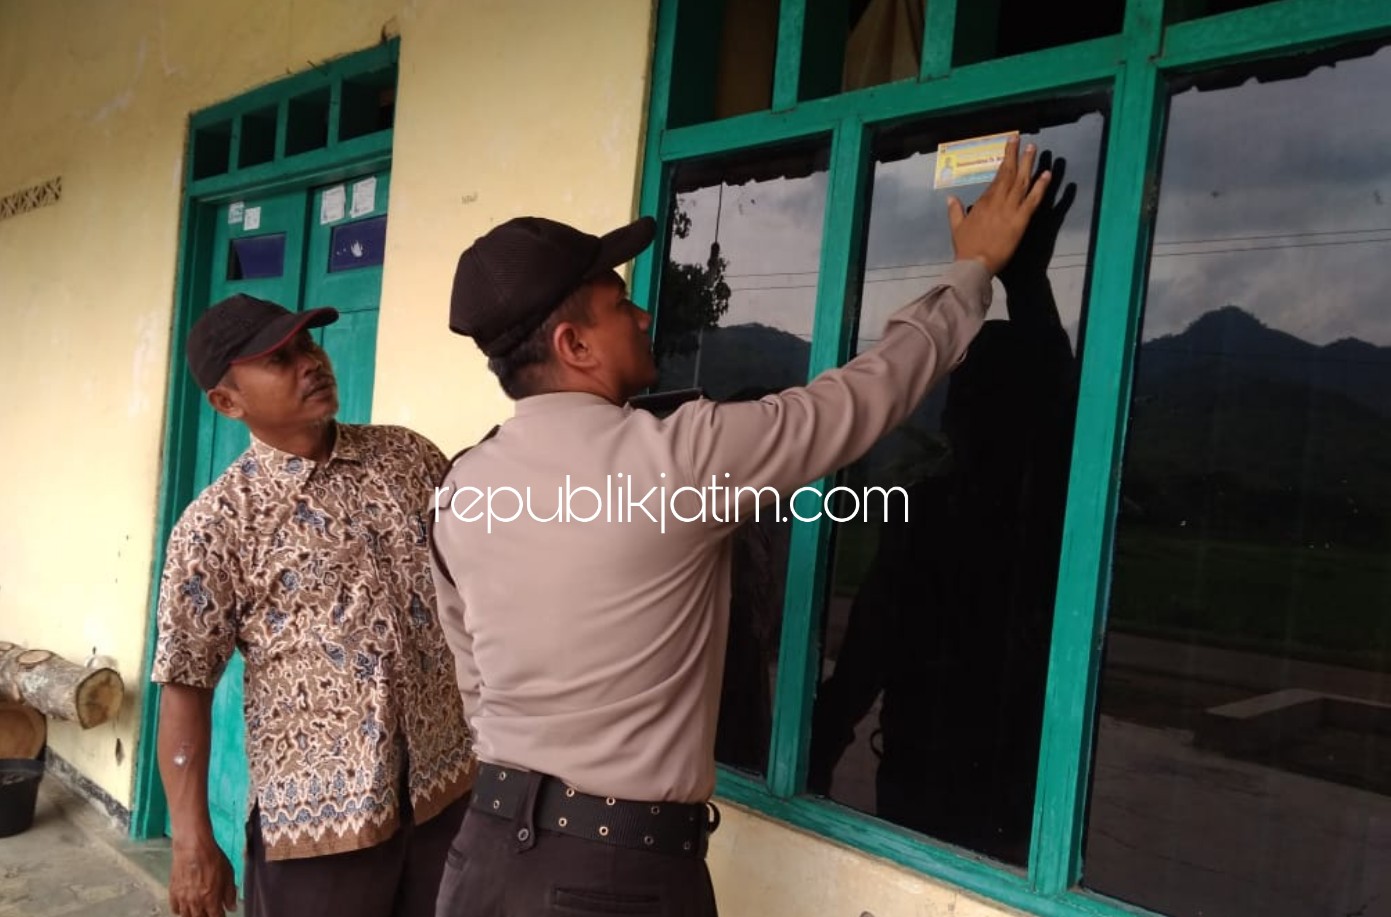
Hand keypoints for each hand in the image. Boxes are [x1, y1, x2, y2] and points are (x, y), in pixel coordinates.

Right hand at [168, 833, 235, 916]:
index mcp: (211, 899)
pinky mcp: (173, 892)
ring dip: (194, 914)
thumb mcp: (228, 874)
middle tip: (210, 911)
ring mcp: (182, 898)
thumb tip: (231, 907)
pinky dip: (180, 910)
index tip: (221, 913)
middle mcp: (195, 903)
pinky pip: (175, 908)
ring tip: (199, 910)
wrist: (193, 848)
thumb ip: (230, 893)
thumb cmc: (212, 858)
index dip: (219, 916)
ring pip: (187, 916)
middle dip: (207, 916)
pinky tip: (185, 906)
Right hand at [947, 136, 1051, 274]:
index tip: (1008, 147)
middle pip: (1008, 173)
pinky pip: (1033, 200)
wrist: (975, 264)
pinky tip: (1047, 174)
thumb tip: (950, 198)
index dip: (1003, 160)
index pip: (996, 177)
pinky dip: (1040, 186)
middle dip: (1015, 155)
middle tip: (1021, 139)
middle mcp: (998, 201)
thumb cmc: (966, 247)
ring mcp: (1010, 209)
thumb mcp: (957, 227)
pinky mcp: (1021, 220)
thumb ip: (955, 211)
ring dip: (1028, 164)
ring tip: (1034, 148)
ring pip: (1021, 182)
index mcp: (983, 201)